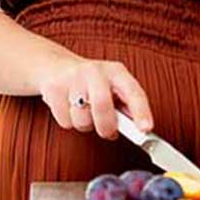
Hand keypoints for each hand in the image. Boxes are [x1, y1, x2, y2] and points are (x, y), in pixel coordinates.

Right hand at [35, 57, 153, 140]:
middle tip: (108, 132)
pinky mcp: (53, 89)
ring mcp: (72, 79)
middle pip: (102, 106)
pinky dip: (69, 122)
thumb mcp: (114, 86)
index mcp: (116, 71)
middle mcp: (95, 71)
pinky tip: (70, 109)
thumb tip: (138, 128)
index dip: (141, 111)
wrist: (57, 67)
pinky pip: (65, 120)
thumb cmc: (93, 83)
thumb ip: (126, 105)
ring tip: (86, 114)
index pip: (133, 91)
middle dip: (107, 127)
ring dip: (86, 125)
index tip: (146, 129)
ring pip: (82, 119)